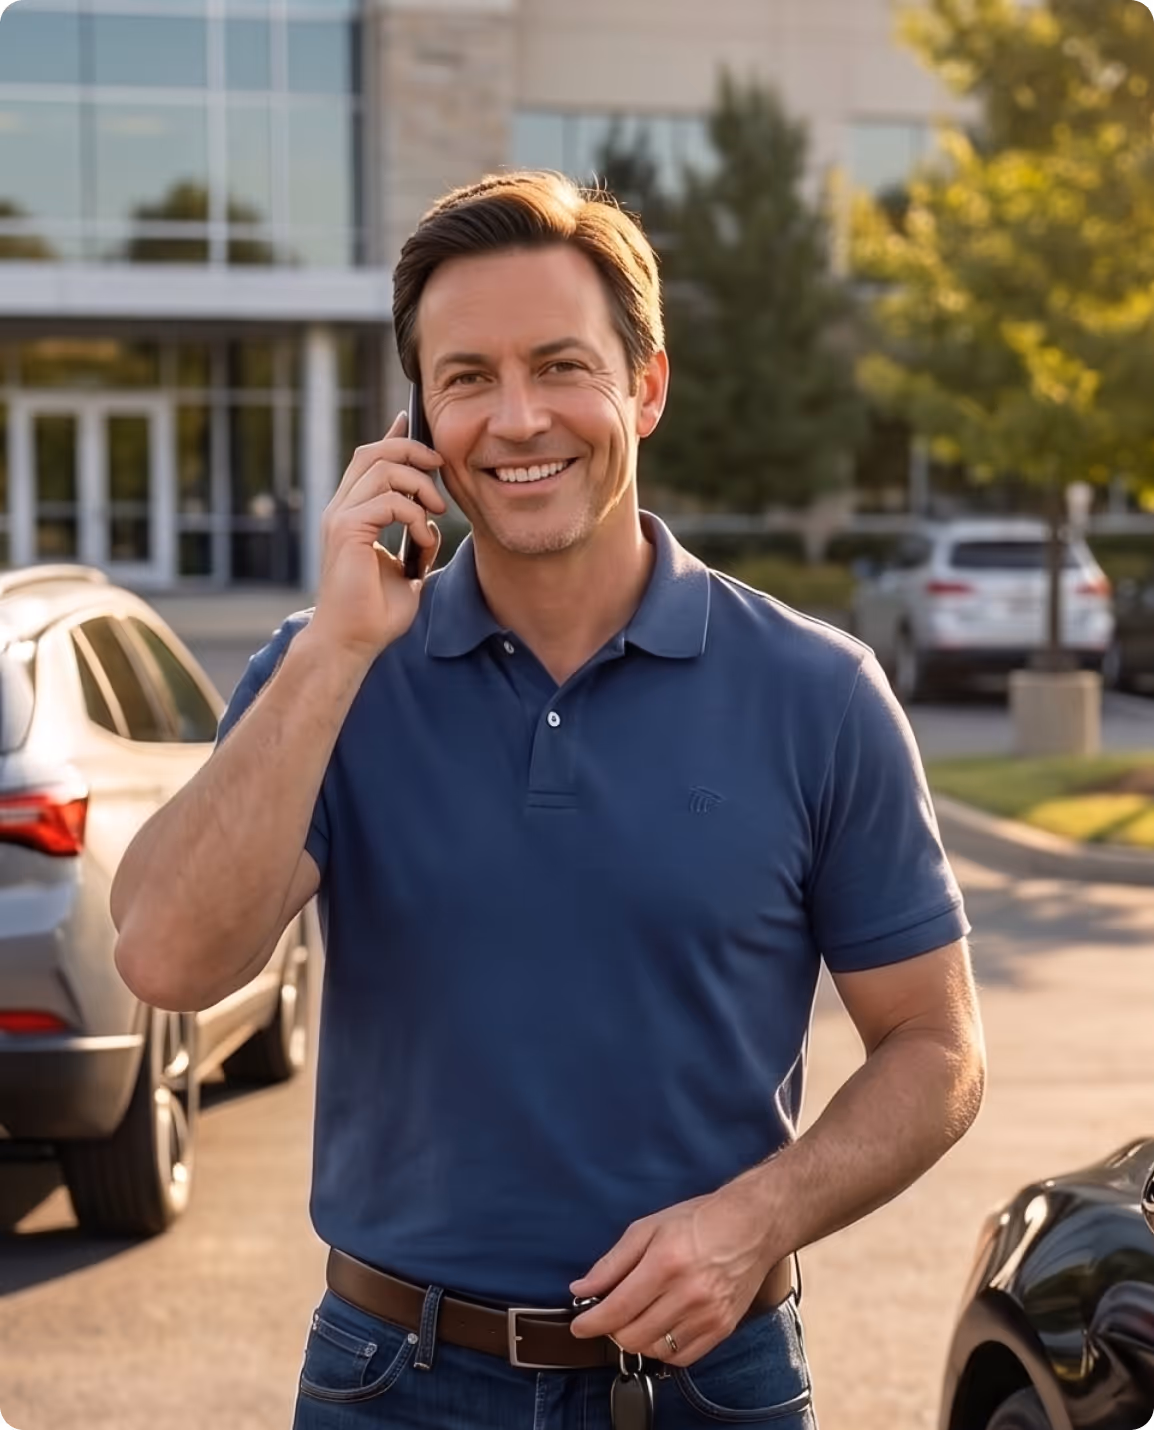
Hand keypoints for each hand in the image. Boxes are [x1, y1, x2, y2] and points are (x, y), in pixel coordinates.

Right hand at [309, 412, 447, 662]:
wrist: (353, 643)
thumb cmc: (376, 613)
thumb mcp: (407, 569)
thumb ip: (416, 540)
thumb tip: (431, 522)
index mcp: (352, 514)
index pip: (369, 460)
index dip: (393, 437)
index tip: (412, 421)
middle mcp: (341, 509)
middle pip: (372, 452)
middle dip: (412, 451)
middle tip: (440, 468)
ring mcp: (340, 518)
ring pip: (382, 469)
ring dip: (419, 486)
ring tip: (437, 514)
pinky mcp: (346, 531)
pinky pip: (387, 500)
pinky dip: (414, 515)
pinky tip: (423, 540)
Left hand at [568, 1183, 778, 1366]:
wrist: (752, 1226)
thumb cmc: (698, 1221)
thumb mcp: (648, 1227)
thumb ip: (612, 1262)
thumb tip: (583, 1289)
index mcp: (665, 1263)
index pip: (618, 1308)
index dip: (591, 1322)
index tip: (579, 1326)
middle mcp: (688, 1294)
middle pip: (634, 1336)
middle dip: (612, 1330)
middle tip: (609, 1316)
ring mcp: (708, 1314)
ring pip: (655, 1350)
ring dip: (637, 1339)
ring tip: (636, 1318)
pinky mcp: (722, 1328)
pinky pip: (682, 1358)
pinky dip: (664, 1349)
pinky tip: (661, 1327)